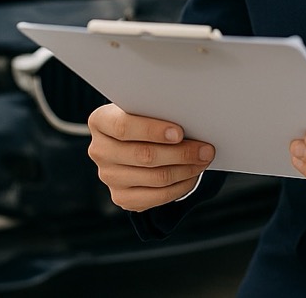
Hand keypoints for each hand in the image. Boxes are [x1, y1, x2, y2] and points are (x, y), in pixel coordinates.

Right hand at [87, 103, 214, 211]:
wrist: (133, 141)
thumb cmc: (143, 118)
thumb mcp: (144, 108)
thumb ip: (157, 112)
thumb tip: (191, 120)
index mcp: (100, 121)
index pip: (123, 127)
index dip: (153, 130)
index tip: (179, 132)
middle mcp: (99, 150)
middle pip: (143, 155)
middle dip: (180, 153)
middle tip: (205, 149)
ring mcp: (108, 177)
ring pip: (154, 178)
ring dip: (185, 170)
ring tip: (203, 161)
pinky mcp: (121, 197)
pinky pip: (156, 197)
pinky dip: (180, 187)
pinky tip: (192, 176)